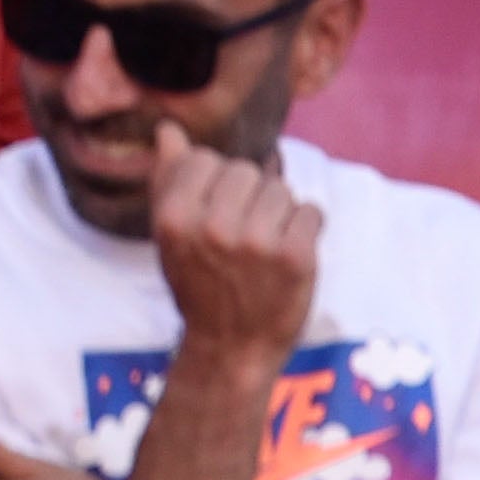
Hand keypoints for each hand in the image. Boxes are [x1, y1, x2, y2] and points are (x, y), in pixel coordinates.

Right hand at [148, 132, 324, 360]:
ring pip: (281, 189)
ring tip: (267, 245)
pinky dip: (306, 228)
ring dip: (279, 213)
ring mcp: (256, 242)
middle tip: (244, 234)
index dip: (215, 184)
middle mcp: (213, 226)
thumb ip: (168, 179)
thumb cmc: (198, 285)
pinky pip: (311, 211)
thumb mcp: (170, 236)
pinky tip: (289, 253)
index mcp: (174, 216)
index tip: (216, 215)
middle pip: (246, 171)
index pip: (206, 159)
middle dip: (250, 196)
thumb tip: (168, 130)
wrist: (232, 349)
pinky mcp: (296, 257)